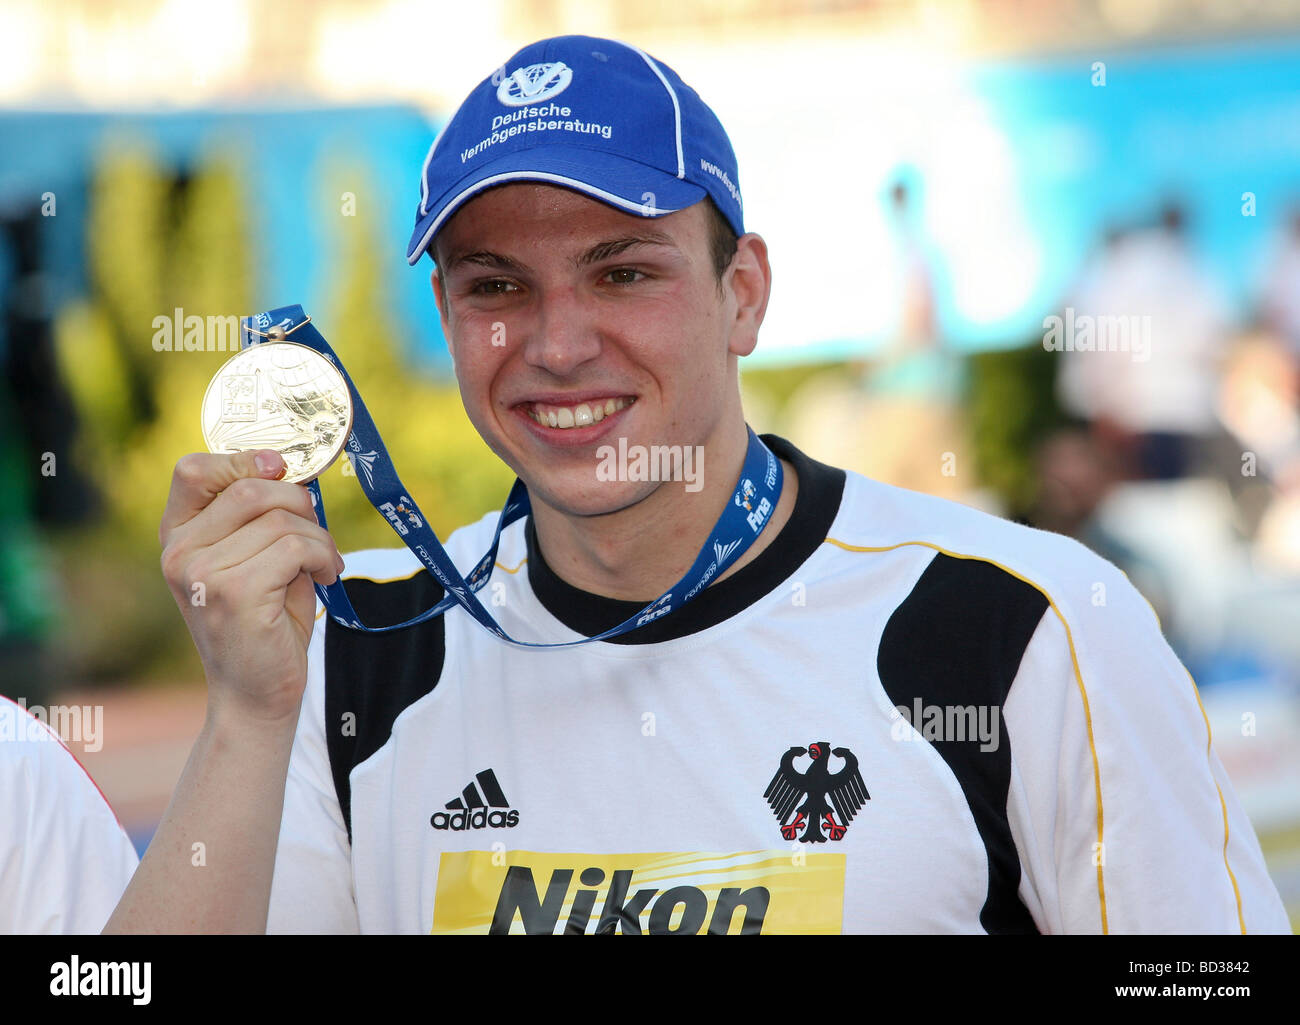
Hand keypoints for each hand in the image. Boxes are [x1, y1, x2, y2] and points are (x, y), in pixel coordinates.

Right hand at [159, 449, 343, 723]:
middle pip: (251, 490)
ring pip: (281, 520)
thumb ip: (262, 516)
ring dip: (319, 539)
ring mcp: (202, 574)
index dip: (242, 460)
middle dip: (300, 504)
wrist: (257, 694)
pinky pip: (295, 548)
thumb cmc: (264, 623)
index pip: (192, 470)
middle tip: (318, 536)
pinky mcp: (234, 594)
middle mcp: (180, 553)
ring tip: (325, 565)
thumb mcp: (256, 559)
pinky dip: (323, 557)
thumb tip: (293, 470)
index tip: (280, 469)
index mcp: (177, 538)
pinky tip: (326, 578)